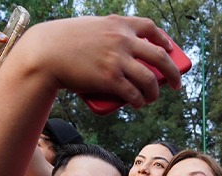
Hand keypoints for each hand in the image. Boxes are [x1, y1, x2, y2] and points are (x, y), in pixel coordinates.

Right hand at [7, 16, 181, 108]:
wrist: (45, 53)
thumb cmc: (63, 42)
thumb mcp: (90, 28)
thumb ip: (107, 35)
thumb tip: (120, 53)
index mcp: (118, 24)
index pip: (150, 28)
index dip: (164, 39)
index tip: (169, 48)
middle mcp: (122, 40)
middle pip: (160, 56)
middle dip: (173, 72)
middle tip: (176, 83)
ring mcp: (117, 60)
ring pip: (149, 79)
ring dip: (155, 92)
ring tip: (153, 97)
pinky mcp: (110, 80)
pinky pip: (134, 93)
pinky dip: (140, 101)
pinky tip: (140, 103)